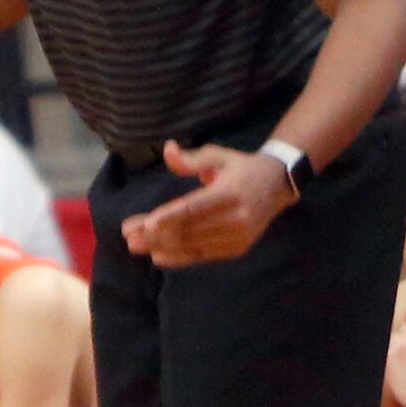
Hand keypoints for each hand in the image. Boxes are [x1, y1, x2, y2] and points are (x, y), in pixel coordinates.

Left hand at [121, 143, 292, 268]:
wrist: (277, 186)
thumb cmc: (240, 167)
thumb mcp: (218, 155)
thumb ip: (191, 158)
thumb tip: (167, 150)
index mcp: (231, 192)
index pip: (195, 208)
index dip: (169, 217)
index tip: (146, 223)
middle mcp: (237, 218)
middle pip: (189, 229)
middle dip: (156, 234)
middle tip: (128, 235)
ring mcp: (238, 236)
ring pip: (193, 245)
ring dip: (161, 247)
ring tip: (135, 245)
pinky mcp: (237, 248)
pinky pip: (203, 255)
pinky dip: (179, 257)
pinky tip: (157, 256)